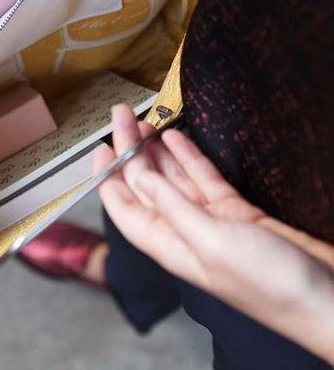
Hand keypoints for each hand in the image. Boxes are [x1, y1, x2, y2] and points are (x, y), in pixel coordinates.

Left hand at [96, 104, 333, 362]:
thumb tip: (141, 180)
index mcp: (168, 244)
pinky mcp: (235, 210)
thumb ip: (174, 209)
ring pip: (172, 177)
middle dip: (131, 150)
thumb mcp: (210, 243)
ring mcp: (209, 218)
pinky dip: (188, 157)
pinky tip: (175, 137)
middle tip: (122, 115)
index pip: (124, 207)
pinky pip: (203, 177)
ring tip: (143, 120)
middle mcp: (183, 230)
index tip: (101, 146)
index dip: (108, 177)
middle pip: (146, 185)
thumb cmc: (267, 284)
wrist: (325, 296)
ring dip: (155, 149)